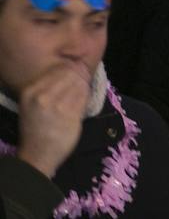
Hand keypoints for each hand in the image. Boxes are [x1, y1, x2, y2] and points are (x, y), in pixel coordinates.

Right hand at [16, 61, 91, 177]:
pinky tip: (85, 97)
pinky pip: (85, 97)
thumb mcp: (33, 102)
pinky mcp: (71, 116)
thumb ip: (49, 85)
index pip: (57, 69)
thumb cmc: (37, 127)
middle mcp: (42, 97)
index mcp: (30, 92)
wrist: (37, 155)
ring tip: (84, 87)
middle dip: (80, 74)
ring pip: (79, 84)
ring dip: (85, 83)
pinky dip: (87, 94)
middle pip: (70, 74)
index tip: (76, 69)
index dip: (71, 67)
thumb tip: (73, 65)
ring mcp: (57, 107)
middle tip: (84, 76)